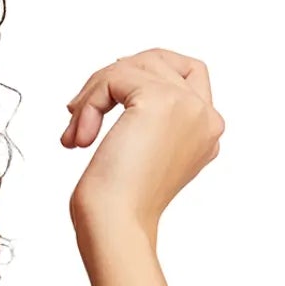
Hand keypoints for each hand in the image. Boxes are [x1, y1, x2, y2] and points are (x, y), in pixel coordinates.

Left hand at [61, 47, 224, 240]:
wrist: (116, 225)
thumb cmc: (119, 202)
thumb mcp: (142, 150)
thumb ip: (147, 115)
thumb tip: (118, 74)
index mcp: (206, 130)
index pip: (188, 72)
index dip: (144, 74)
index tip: (105, 96)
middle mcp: (205, 116)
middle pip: (158, 60)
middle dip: (112, 80)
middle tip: (79, 114)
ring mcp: (188, 105)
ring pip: (132, 66)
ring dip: (93, 94)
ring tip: (78, 133)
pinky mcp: (161, 100)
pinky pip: (114, 77)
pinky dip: (89, 103)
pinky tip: (81, 138)